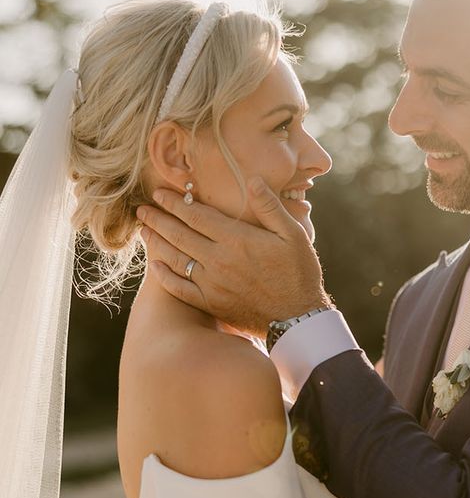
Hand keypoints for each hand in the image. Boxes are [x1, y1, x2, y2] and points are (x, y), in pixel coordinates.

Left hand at [136, 177, 330, 334]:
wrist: (296, 318)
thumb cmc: (299, 273)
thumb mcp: (293, 234)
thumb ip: (270, 207)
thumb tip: (253, 179)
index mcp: (237, 239)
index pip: (196, 215)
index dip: (174, 203)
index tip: (159, 193)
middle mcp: (218, 260)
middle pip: (179, 234)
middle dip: (158, 219)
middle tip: (142, 209)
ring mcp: (211, 284)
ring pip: (174, 259)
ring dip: (156, 243)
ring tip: (143, 231)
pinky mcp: (210, 303)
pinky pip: (178, 288)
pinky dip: (163, 276)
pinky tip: (154, 267)